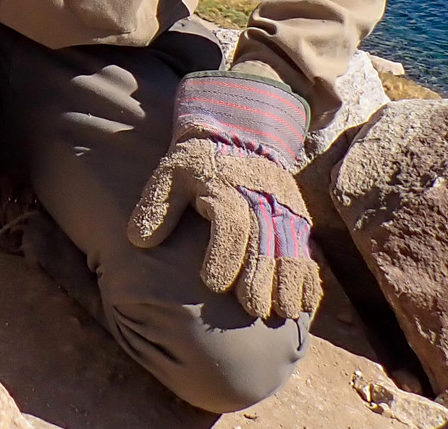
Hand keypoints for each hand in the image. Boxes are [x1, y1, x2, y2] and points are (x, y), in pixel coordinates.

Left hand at [127, 71, 320, 320]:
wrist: (238, 134)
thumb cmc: (197, 162)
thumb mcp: (171, 172)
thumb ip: (156, 205)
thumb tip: (138, 240)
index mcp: (226, 189)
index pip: (230, 224)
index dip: (222, 255)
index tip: (211, 285)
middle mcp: (260, 200)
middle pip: (266, 241)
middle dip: (260, 277)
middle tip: (253, 310)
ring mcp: (284, 211)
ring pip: (293, 248)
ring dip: (290, 282)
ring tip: (284, 313)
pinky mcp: (298, 220)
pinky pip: (308, 251)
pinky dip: (309, 279)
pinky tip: (305, 306)